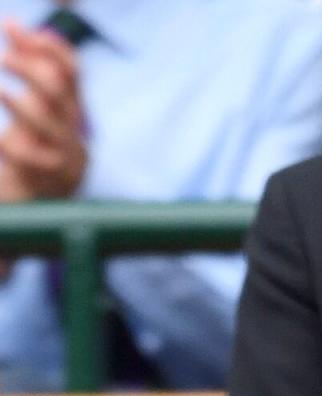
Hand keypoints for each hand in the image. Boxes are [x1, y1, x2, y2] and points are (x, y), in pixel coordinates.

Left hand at [0, 19, 86, 199]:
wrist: (40, 203)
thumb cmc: (33, 145)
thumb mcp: (34, 105)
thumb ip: (27, 64)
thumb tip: (11, 24)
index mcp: (71, 109)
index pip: (72, 71)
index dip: (51, 48)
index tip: (22, 34)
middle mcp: (71, 129)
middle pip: (56, 89)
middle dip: (28, 69)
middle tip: (2, 59)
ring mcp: (62, 155)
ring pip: (44, 122)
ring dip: (17, 104)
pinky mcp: (46, 180)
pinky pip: (27, 157)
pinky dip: (8, 145)